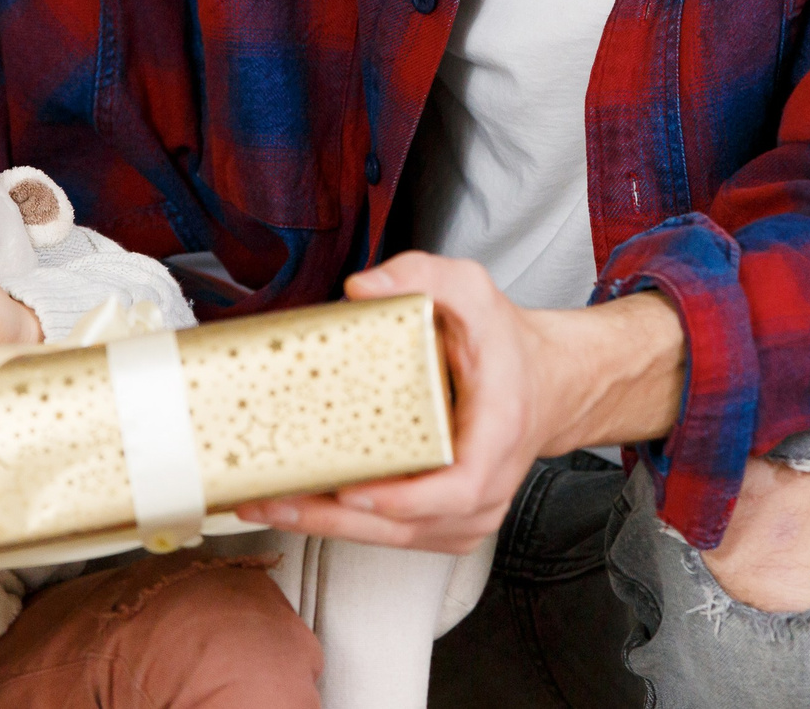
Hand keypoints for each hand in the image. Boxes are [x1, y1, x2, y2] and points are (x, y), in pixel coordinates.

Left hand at [235, 253, 684, 554]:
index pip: (458, 487)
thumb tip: (361, 288)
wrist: (543, 383)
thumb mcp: (473, 290)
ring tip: (266, 502)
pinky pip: (392, 533)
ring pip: (393, 536)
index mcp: (498, 434)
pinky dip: (345, 524)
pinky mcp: (447, 522)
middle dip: (333, 518)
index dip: (404, 499)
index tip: (354, 492)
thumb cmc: (505, 345)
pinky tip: (299, 506)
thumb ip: (421, 274)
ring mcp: (468, 514)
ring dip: (327, 526)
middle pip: (407, 524)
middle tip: (273, 499)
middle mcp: (486, 488)